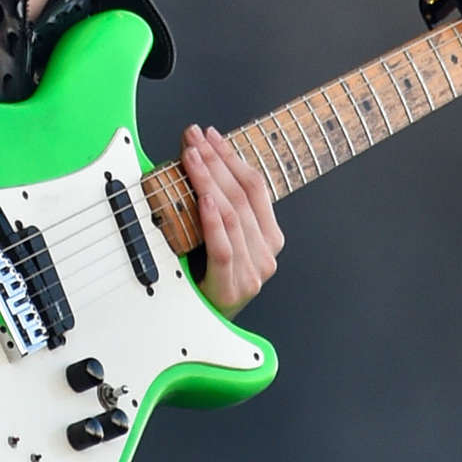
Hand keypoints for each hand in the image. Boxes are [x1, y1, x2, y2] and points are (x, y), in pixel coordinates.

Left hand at [180, 122, 283, 315]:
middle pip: (243, 195)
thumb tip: (197, 159)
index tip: (210, 134)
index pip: (255, 186)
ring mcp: (253, 271)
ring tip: (191, 156)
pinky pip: (224, 247)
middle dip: (216, 160)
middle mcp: (266, 253)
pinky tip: (203, 198)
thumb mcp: (219, 236)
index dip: (232, 156)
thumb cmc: (207, 278)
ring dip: (209, 180)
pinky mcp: (232, 287)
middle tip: (193, 137)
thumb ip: (218, 205)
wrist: (204, 326)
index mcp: (269, 237)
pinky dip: (213, 220)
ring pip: (233, 215)